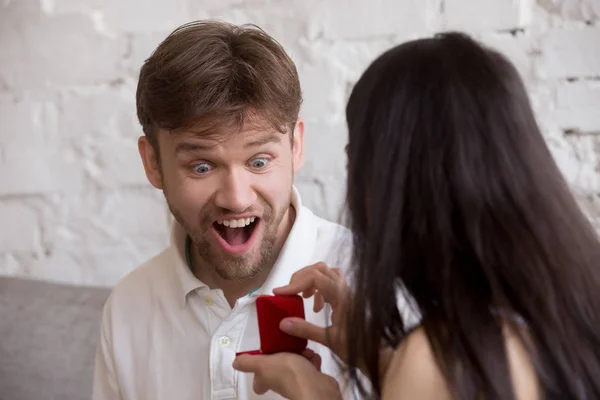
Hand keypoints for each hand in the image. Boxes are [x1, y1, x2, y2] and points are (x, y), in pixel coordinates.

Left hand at [233, 348, 340, 398]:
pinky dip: (312, 359)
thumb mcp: (263, 363)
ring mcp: (297, 380)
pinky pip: (311, 365)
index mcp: (267, 379)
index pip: (259, 381)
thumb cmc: (288, 374)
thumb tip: (235, 363)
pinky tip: (312, 356)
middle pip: (279, 369)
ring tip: (302, 349)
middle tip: (286, 346)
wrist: (314, 385)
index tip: (262, 358)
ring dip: (300, 354)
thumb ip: (248, 362)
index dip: (259, 373)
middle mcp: (281, 382)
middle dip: (284, 355)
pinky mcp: (312, 378)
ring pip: (296, 364)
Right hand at [274, 263, 395, 379]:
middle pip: (320, 269)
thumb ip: (306, 330)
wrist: (377, 352)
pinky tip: (317, 307)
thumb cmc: (356, 347)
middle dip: (301, 278)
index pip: (315, 277)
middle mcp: (345, 289)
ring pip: (327, 272)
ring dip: (311, 280)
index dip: (295, 282)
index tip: (279, 293)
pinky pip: (331, 283)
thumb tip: (282, 323)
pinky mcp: (347, 298)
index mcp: (341, 296)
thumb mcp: (329, 340)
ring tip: (304, 297)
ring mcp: (347, 292)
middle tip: (291, 294)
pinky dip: (319, 288)